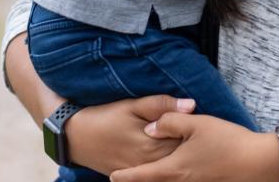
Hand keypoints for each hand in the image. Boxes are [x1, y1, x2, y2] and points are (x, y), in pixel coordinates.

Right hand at [65, 95, 197, 174]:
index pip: (185, 142)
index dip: (195, 132)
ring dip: (180, 158)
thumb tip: (191, 104)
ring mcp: (140, 173)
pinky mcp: (133, 177)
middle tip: (200, 135)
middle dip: (191, 147)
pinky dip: (167, 167)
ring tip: (188, 147)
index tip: (202, 124)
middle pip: (180, 158)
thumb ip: (162, 105)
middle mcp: (148, 164)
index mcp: (152, 145)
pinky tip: (172, 158)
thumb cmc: (105, 117)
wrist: (76, 136)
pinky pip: (157, 175)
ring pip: (169, 169)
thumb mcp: (132, 105)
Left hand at [110, 113, 275, 181]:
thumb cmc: (227, 141)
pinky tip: (178, 175)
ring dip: (158, 180)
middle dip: (140, 181)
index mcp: (174, 168)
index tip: (112, 177)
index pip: (142, 175)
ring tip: (150, 175)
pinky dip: (175, 181)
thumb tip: (150, 128)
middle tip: (125, 178)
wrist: (258, 163)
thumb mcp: (197, 123)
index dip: (126, 177)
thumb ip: (170, 122)